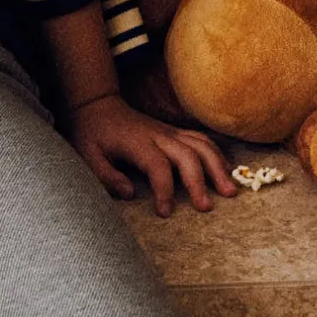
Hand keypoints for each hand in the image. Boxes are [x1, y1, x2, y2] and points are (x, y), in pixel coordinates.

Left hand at [66, 93, 236, 216]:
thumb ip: (106, 176)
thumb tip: (129, 194)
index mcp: (137, 143)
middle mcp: (158, 135)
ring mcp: (169, 131)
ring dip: (217, 167)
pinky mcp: (174, 131)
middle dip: (199, 181)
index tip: (165, 212)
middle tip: (206, 207)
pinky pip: (201, 139)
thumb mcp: (87, 156)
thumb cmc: (91, 133)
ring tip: (229, 190)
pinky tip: (225, 170)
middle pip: (187, 155)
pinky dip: (216, 154)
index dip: (164, 190)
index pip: (157, 166)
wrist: (97, 104)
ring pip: (201, 145)